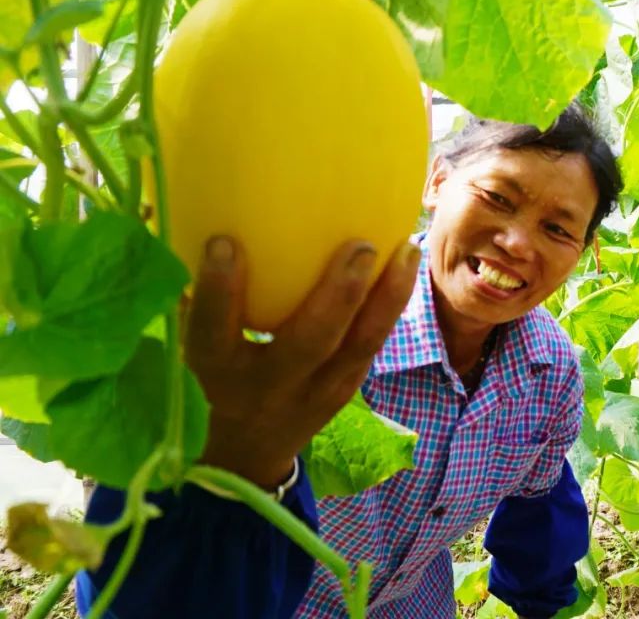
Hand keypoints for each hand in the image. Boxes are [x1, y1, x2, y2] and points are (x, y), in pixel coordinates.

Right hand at [183, 236, 419, 487]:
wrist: (254, 448)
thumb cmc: (226, 371)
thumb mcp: (204, 342)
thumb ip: (213, 296)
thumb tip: (223, 218)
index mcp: (218, 368)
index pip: (211, 333)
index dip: (218, 291)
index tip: (225, 243)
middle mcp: (269, 384)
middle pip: (308, 343)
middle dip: (338, 295)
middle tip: (361, 246)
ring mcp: (317, 391)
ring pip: (360, 345)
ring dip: (387, 296)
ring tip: (406, 247)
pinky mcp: (350, 386)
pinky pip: (375, 343)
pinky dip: (393, 304)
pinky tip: (407, 264)